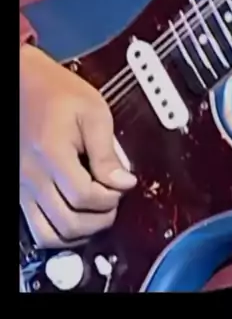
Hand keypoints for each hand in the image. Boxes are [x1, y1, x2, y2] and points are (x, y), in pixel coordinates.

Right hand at [20, 45, 136, 247]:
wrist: (25, 83)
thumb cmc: (56, 92)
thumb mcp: (93, 112)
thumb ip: (107, 152)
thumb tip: (124, 182)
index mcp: (52, 153)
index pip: (85, 197)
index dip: (111, 197)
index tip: (122, 184)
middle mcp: (32, 175)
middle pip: (69, 223)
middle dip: (100, 219)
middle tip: (113, 201)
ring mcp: (23, 186)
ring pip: (50, 235)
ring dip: (79, 233)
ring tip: (96, 213)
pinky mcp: (21, 191)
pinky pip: (38, 228)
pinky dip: (59, 231)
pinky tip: (76, 215)